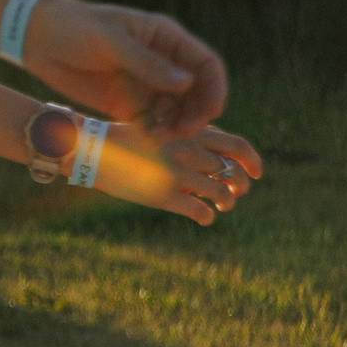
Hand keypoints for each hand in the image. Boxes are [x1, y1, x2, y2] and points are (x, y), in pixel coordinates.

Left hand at [19, 0, 226, 137]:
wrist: (35, 37)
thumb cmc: (73, 26)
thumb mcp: (109, 39)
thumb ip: (147, 62)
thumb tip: (187, 83)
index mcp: (165, 39)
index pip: (206, 65)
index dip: (215, 89)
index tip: (211, 111)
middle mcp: (162, 63)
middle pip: (197, 94)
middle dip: (196, 114)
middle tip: (184, 131)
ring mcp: (146, 84)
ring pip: (177, 112)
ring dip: (177, 127)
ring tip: (162, 137)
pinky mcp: (127, 102)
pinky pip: (152, 122)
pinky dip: (155, 133)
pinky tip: (147, 141)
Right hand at [90, 121, 261, 223]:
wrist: (88, 148)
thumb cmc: (126, 140)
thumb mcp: (163, 129)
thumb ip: (192, 139)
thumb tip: (223, 160)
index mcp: (189, 131)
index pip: (238, 146)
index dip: (254, 161)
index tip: (258, 173)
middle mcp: (188, 150)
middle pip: (235, 173)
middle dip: (241, 186)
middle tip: (234, 192)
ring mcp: (177, 173)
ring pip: (222, 194)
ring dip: (226, 203)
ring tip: (219, 205)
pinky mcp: (165, 195)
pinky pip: (203, 212)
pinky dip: (208, 217)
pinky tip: (202, 216)